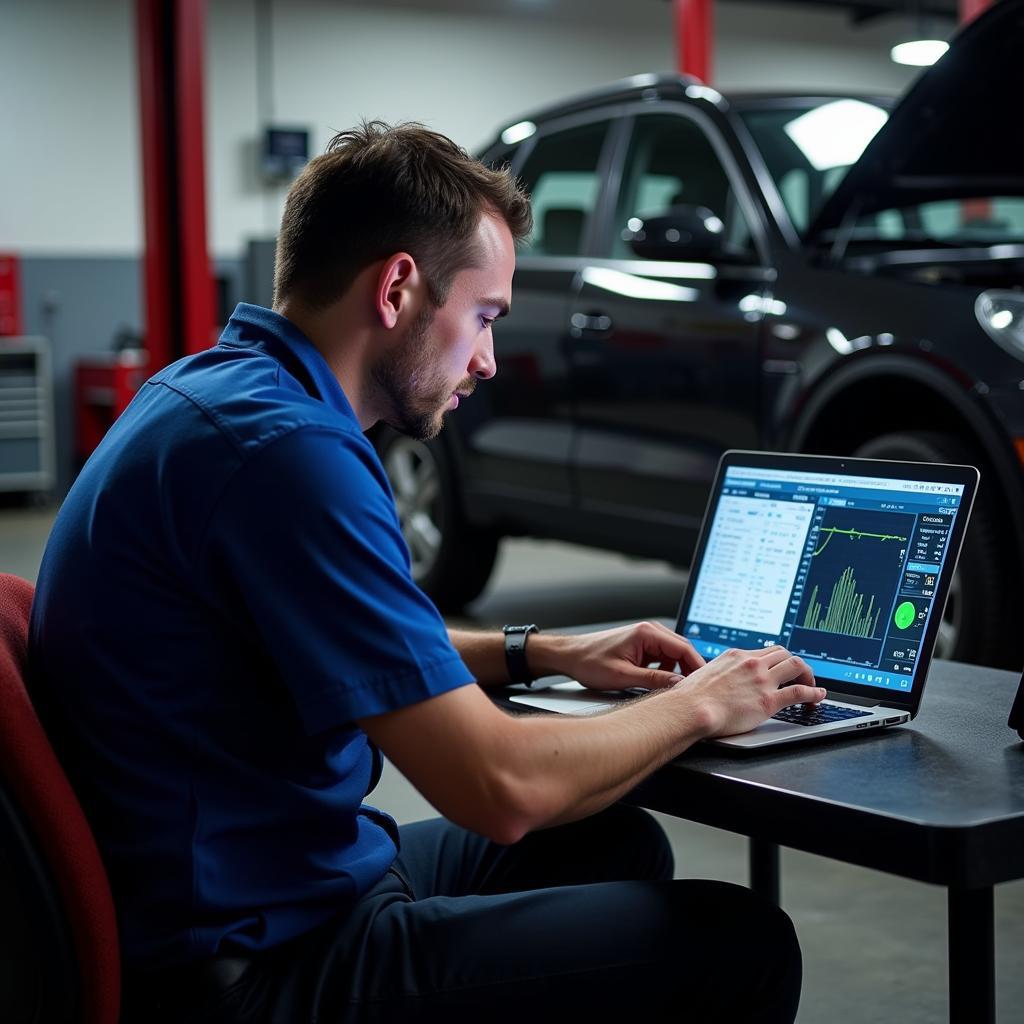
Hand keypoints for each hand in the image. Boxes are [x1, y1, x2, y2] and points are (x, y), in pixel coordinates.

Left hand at [548, 621, 705, 691]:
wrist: (570, 656)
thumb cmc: (589, 662)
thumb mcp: (623, 677)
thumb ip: (653, 681)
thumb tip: (678, 686)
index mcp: (647, 633)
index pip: (684, 648)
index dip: (697, 667)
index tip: (705, 684)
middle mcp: (649, 631)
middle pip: (682, 651)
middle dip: (690, 671)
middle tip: (696, 692)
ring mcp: (646, 638)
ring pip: (674, 657)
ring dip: (677, 673)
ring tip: (680, 692)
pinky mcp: (642, 647)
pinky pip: (663, 659)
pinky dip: (666, 672)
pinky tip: (664, 686)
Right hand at [677, 645, 824, 737]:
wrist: (691, 709)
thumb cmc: (691, 697)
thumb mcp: (705, 673)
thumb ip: (720, 673)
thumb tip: (719, 680)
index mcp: (736, 656)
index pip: (766, 651)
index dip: (778, 659)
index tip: (782, 667)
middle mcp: (752, 664)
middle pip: (784, 654)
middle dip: (795, 664)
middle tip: (799, 675)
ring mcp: (762, 680)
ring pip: (796, 666)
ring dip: (807, 675)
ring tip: (811, 685)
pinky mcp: (768, 700)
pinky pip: (799, 692)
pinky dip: (813, 693)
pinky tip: (818, 696)